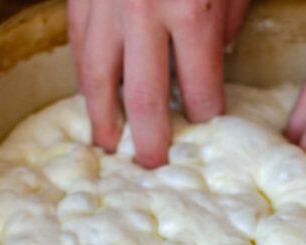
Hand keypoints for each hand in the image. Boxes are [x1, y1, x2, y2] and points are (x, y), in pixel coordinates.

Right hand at [67, 0, 250, 168]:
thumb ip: (227, 20)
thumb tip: (216, 58)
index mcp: (190, 11)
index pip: (199, 89)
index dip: (203, 119)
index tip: (203, 137)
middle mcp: (142, 11)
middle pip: (143, 98)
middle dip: (149, 140)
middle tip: (153, 167)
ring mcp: (105, 3)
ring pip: (97, 76)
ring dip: (103, 118)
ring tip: (109, 146)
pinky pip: (78, 42)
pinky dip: (84, 74)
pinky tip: (91, 94)